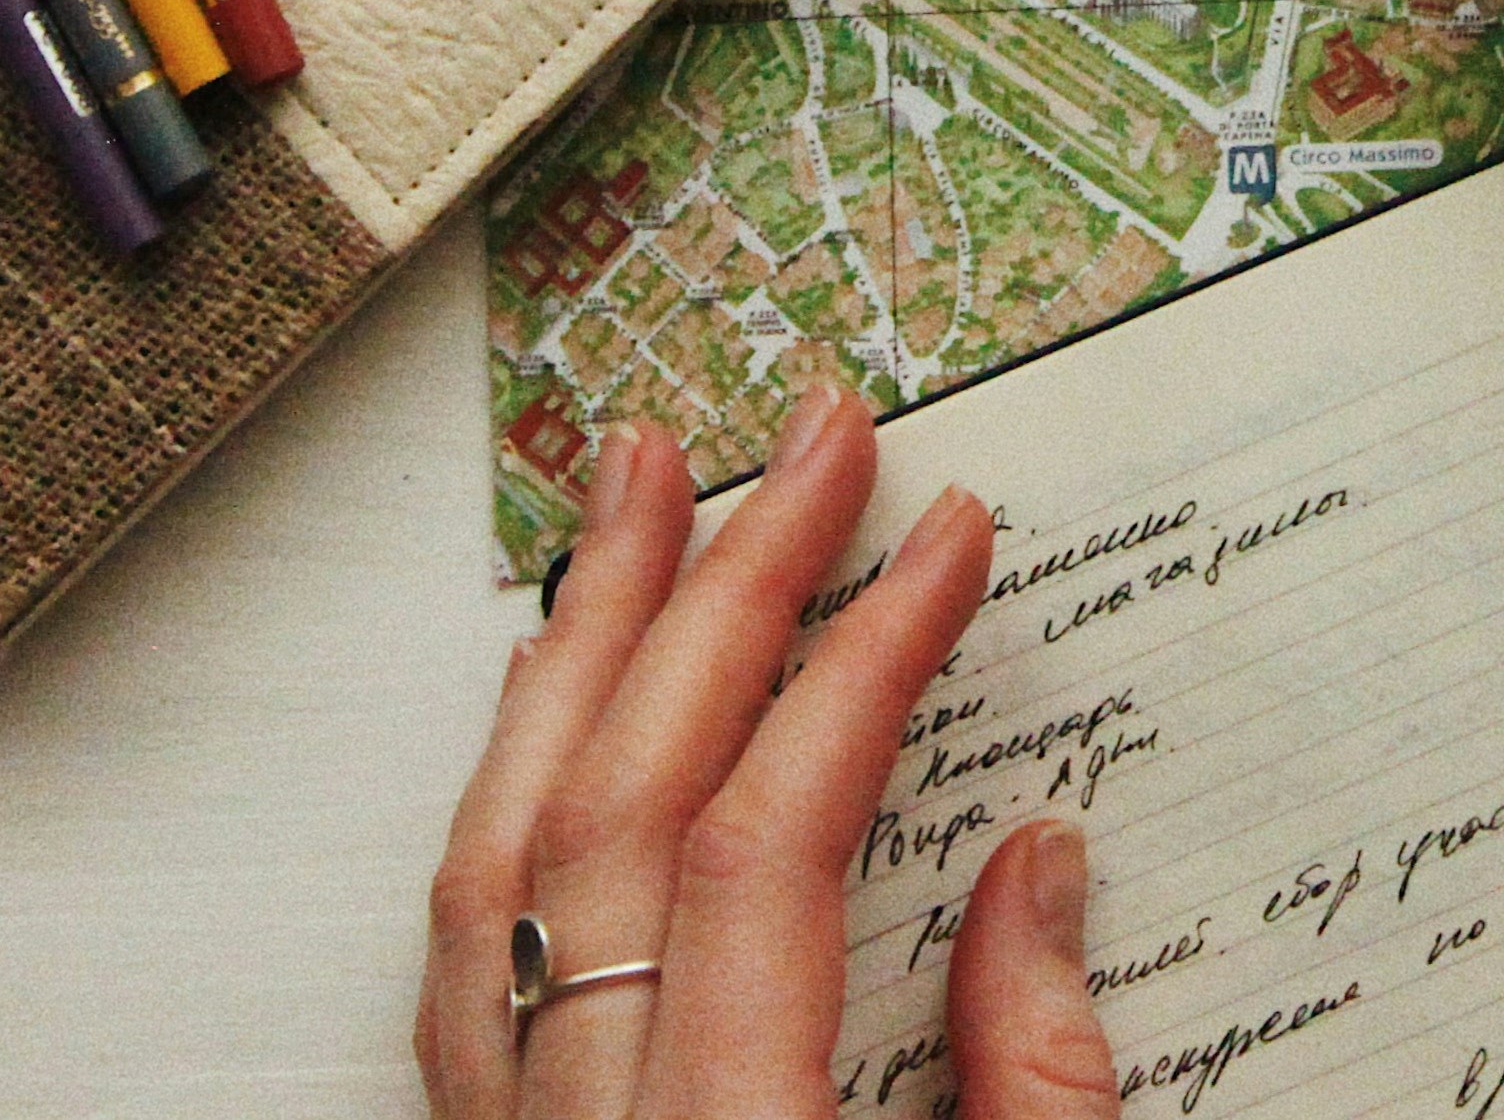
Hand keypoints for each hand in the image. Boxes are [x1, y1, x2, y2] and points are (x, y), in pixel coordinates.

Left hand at [416, 386, 1121, 1117]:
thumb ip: (1029, 1082)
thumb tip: (1036, 868)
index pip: (768, 846)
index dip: (863, 669)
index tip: (944, 543)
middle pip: (622, 803)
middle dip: (724, 593)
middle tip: (810, 448)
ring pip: (507, 847)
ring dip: (587, 642)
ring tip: (644, 492)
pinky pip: (466, 935)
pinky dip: (512, 778)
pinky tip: (550, 685)